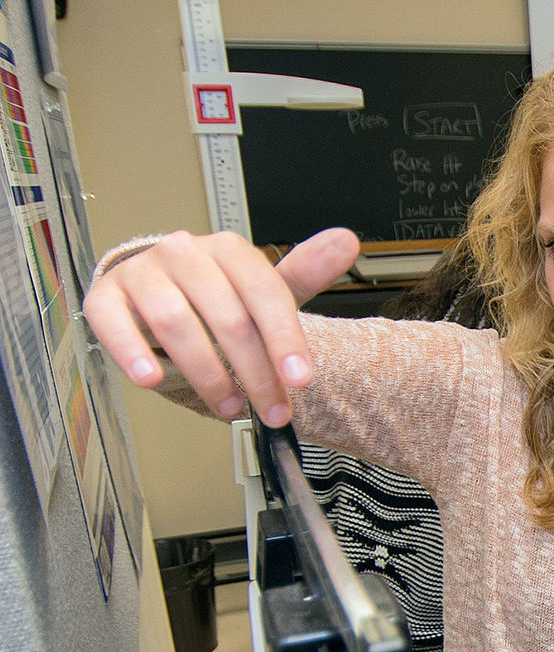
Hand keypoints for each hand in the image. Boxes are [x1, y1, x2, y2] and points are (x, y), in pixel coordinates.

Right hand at [82, 227, 359, 425]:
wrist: (153, 288)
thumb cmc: (215, 293)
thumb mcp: (263, 287)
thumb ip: (305, 271)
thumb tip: (347, 240)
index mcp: (230, 250)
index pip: (266, 294)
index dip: (285, 341)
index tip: (300, 380)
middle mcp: (186, 254)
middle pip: (228, 318)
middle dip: (255, 373)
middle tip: (272, 410)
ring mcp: (144, 273)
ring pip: (176, 324)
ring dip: (206, 374)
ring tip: (228, 406)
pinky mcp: (108, 297)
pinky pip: (114, 323)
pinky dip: (132, 353)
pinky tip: (151, 379)